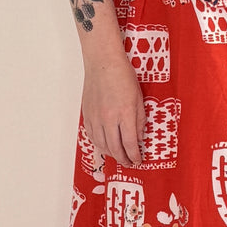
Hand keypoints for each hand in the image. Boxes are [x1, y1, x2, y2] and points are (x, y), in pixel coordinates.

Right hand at [81, 53, 144, 168]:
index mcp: (125, 114)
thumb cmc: (122, 76)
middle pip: (115, 148)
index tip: (138, 160)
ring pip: (102, 145)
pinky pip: (92, 136)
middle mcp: (109, 118)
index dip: (135, 156)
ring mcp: (96, 117)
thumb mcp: (139, 98)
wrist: (103, 63)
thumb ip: (139, 120)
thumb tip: (138, 138)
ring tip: (118, 157)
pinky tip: (105, 146)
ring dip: (111, 154)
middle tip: (129, 163)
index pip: (130, 143)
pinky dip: (99, 145)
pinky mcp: (87, 115)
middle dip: (123, 159)